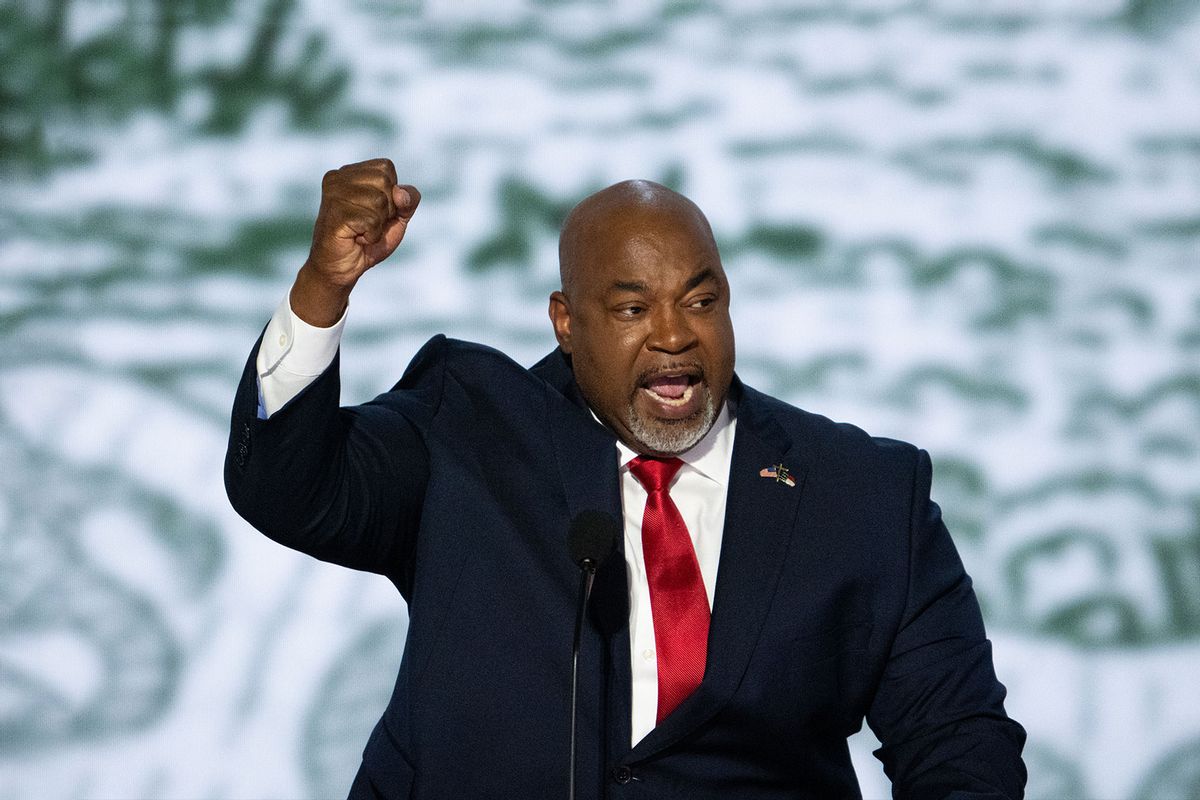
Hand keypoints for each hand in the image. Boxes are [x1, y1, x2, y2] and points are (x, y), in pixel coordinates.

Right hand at [291, 158, 420, 325]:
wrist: (342, 269)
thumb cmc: (368, 239)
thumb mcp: (397, 216)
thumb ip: (409, 199)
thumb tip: (400, 193)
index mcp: (350, 172)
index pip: (386, 168)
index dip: (391, 194)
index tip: (374, 211)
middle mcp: (338, 177)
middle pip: (385, 182)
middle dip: (386, 210)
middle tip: (367, 224)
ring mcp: (333, 194)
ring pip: (379, 202)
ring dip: (377, 224)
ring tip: (360, 232)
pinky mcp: (334, 213)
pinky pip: (371, 220)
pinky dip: (371, 235)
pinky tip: (356, 238)